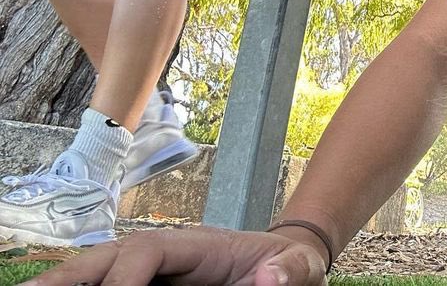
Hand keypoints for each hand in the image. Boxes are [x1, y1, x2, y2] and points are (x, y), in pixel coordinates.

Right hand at [23, 226, 327, 285]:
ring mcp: (157, 270)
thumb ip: (290, 270)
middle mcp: (171, 251)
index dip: (126, 277)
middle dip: (72, 275)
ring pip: (100, 271)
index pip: (150, 250)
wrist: (290, 264)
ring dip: (66, 283)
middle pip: (112, 255)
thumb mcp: (302, 268)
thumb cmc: (294, 266)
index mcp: (201, 244)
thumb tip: (270, 278)